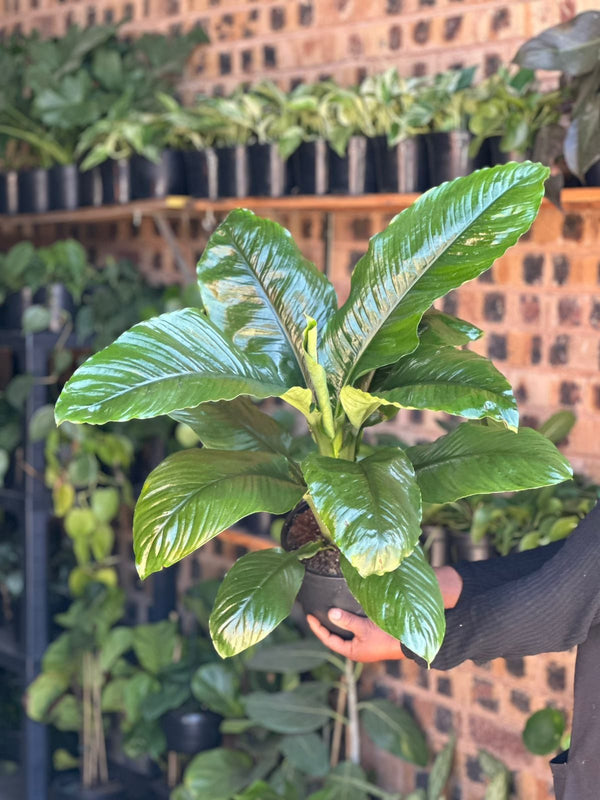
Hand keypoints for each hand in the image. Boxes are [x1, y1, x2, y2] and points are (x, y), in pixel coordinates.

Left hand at [306, 566, 462, 661]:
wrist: (411, 641)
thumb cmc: (387, 636)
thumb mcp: (364, 628)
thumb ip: (347, 621)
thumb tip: (330, 613)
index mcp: (353, 651)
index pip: (329, 640)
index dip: (317, 629)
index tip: (309, 616)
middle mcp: (358, 649)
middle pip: (336, 637)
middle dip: (326, 626)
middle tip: (316, 612)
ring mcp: (366, 644)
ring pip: (346, 633)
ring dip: (338, 623)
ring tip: (329, 610)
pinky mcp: (373, 637)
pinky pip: (356, 629)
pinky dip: (349, 621)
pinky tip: (347, 611)